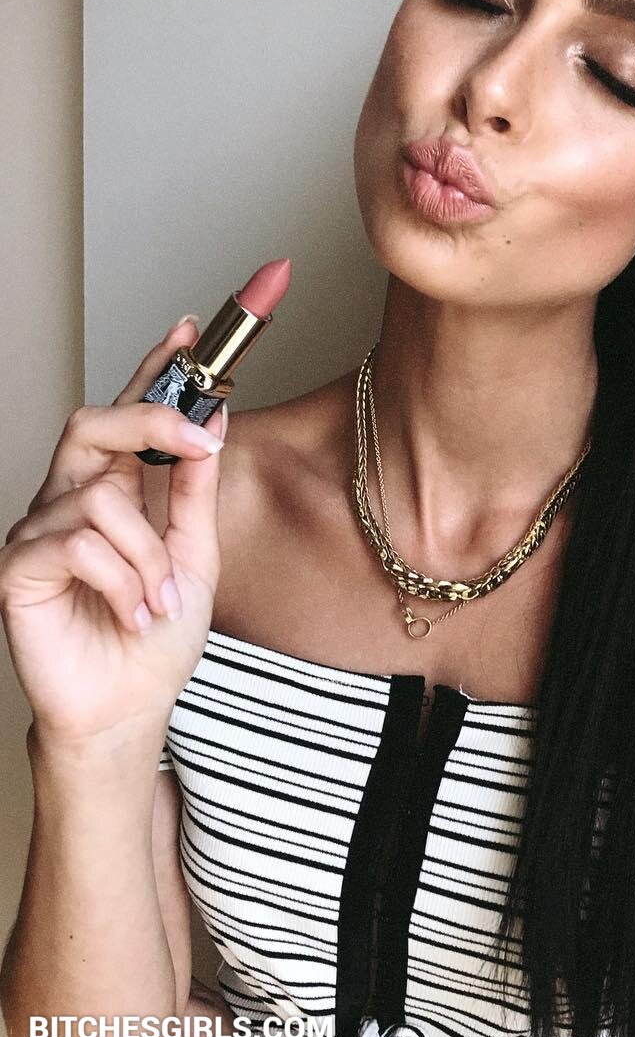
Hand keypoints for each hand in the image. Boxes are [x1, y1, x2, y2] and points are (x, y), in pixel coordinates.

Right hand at [0, 318, 226, 750]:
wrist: (131, 707)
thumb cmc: (156, 636)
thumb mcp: (196, 554)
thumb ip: (197, 490)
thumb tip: (214, 418)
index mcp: (115, 489)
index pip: (128, 414)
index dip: (154, 369)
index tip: (189, 329)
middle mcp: (70, 499)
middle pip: (92, 423)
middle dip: (151, 420)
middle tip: (198, 443)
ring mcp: (39, 532)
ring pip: (100, 496)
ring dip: (149, 553)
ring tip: (160, 600)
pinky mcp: (17, 569)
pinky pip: (76, 543)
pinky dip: (121, 578)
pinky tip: (132, 611)